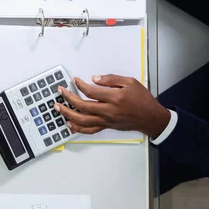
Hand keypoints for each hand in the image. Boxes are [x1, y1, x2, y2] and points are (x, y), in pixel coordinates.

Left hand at [54, 75, 170, 138]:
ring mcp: (106, 120)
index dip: (80, 84)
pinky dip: (78, 128)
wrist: (151, 118)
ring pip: (83, 120)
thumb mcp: (130, 82)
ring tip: (58, 108)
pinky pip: (90, 130)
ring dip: (68, 114)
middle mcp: (108, 111)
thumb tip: (94, 78)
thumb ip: (111, 79)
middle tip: (60, 91)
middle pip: (82, 106)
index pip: (91, 91)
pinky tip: (69, 124)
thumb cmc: (142, 99)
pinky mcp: (107, 126)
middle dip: (68, 98)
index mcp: (114, 98)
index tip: (74, 80)